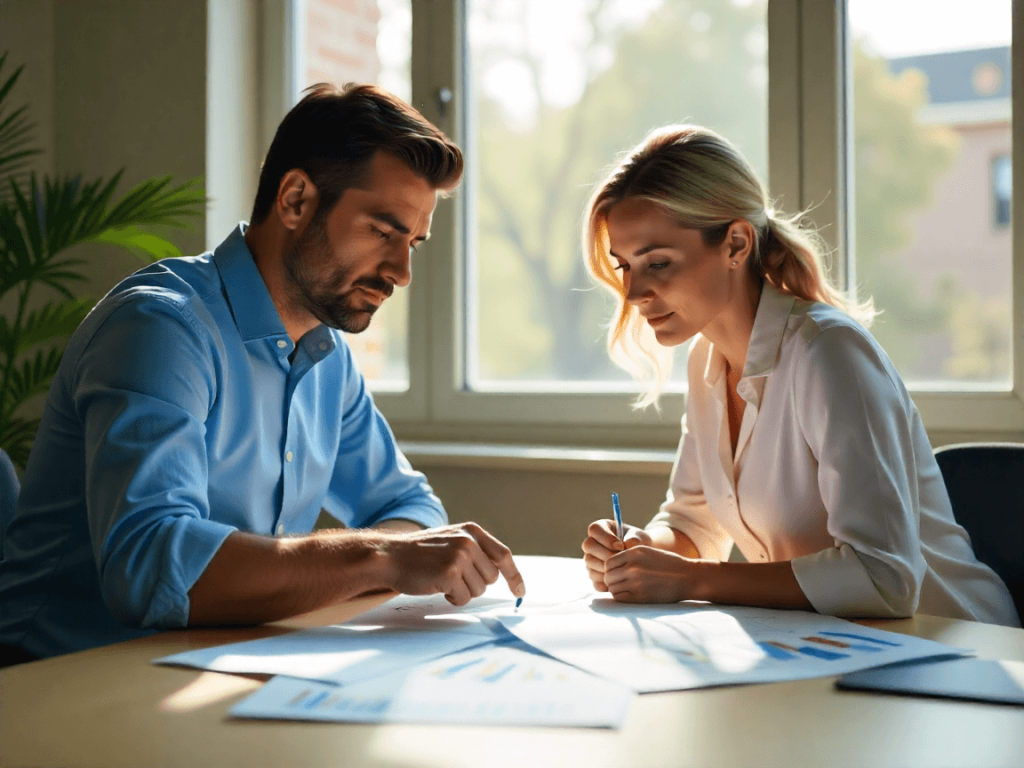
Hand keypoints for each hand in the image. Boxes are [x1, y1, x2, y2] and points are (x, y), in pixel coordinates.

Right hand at [381, 522, 524, 605]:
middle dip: (476, 584)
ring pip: (479, 590)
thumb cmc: (421, 553)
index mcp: (472, 531)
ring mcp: (460, 557)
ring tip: (443, 580)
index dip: (514, 575)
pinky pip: (463, 598)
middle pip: (492, 577)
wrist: (390, 556)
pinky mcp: (450, 574)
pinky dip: (452, 599)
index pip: (503, 554)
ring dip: (463, 591)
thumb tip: (502, 573)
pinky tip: (437, 586)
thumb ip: (475, 550)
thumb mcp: (452, 540)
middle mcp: (469, 541)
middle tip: (454, 578)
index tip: (519, 591)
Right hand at [581, 519, 651, 590]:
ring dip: (605, 568)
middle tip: (620, 559)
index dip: (605, 538)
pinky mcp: (594, 575)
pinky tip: (618, 580)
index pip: (594, 529)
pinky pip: (594, 580)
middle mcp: (592, 543)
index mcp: (601, 528)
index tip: (620, 545)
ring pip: (589, 563)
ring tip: (621, 569)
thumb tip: (625, 545)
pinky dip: (606, 582)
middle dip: (604, 554)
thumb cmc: (639, 544)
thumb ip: (632, 540)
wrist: (643, 560)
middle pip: (588, 545)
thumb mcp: (638, 538)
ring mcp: (591, 559)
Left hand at [604, 545, 700, 602]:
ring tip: (626, 588)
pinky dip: (621, 597)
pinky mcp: (640, 597)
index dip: (610, 569)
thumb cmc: (667, 564)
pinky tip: (630, 595)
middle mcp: (632, 567)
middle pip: (608, 576)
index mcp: (634, 553)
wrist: (687, 577)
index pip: (608, 563)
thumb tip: (609, 567)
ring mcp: (636, 582)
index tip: (616, 572)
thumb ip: (628, 557)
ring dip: (616, 589)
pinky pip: (620, 598)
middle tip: (619, 582)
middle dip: (611, 580)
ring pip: (612, 588)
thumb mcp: (647, 552)